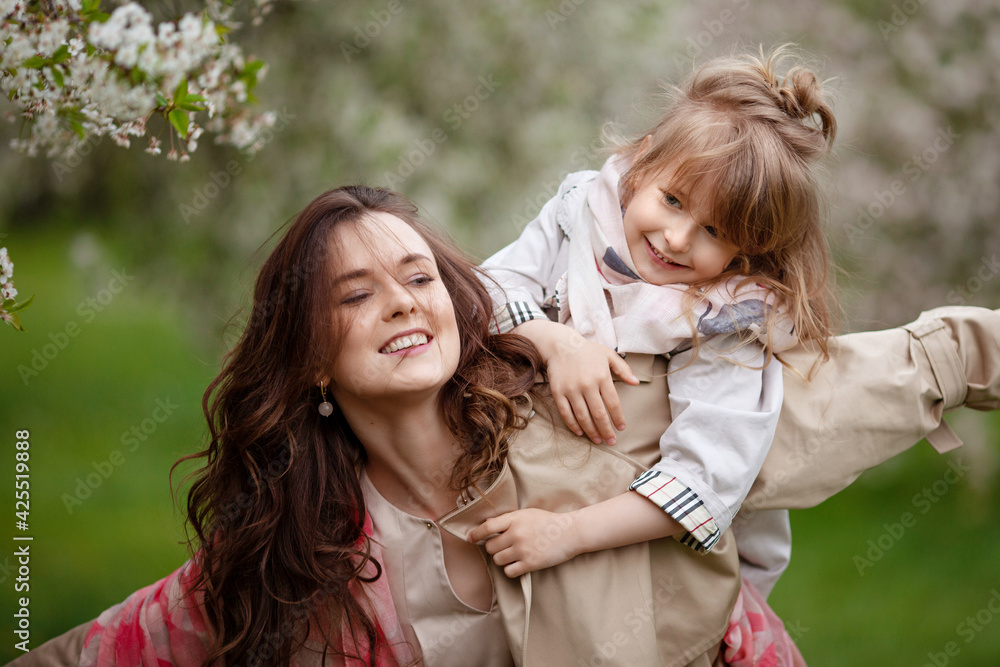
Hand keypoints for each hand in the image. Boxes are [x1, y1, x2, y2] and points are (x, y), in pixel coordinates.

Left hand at [468, 508, 581, 577]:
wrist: (570, 532)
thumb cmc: (548, 522)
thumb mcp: (527, 514)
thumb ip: (507, 519)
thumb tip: (487, 524)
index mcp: (514, 519)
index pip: (487, 527)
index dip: (475, 534)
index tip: (470, 538)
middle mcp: (516, 534)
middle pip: (490, 547)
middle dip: (494, 548)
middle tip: (503, 547)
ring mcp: (523, 549)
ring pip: (497, 560)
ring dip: (502, 559)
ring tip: (512, 555)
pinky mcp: (530, 563)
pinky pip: (509, 571)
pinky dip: (511, 569)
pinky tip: (518, 564)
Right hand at [515, 319, 638, 444]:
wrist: (560, 345)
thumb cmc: (587, 350)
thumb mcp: (608, 354)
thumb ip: (623, 369)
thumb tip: (636, 383)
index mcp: (602, 376)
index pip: (613, 403)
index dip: (618, 418)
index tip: (621, 428)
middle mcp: (587, 384)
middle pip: (599, 414)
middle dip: (606, 430)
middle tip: (611, 441)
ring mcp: (572, 389)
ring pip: (583, 416)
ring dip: (591, 431)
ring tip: (598, 440)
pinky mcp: (559, 392)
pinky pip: (566, 413)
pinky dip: (573, 425)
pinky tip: (580, 432)